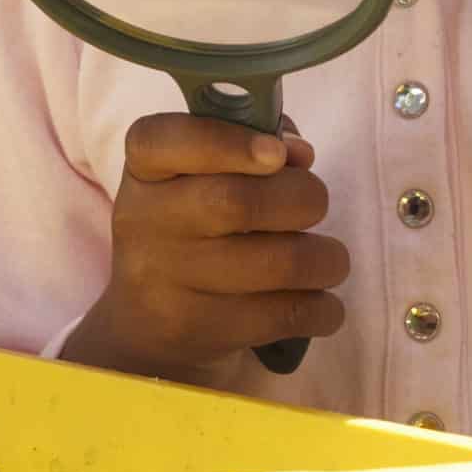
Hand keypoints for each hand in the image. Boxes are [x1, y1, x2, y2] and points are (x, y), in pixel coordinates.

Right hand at [58, 114, 349, 379]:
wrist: (148, 325)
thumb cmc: (189, 230)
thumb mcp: (193, 178)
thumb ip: (247, 145)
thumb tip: (299, 152)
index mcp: (144, 172)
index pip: (161, 141)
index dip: (226, 141)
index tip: (276, 152)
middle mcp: (147, 223)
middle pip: (237, 202)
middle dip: (304, 197)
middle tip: (313, 203)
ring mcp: (171, 281)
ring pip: (281, 262)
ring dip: (326, 258)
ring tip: (324, 259)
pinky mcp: (205, 330)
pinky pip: (293, 313)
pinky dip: (325, 307)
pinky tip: (317, 300)